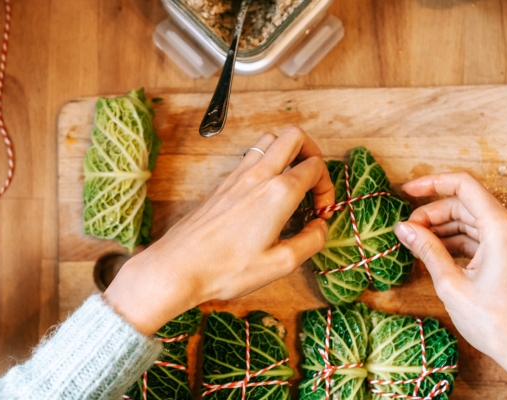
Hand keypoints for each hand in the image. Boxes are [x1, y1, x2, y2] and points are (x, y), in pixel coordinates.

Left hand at [103, 126, 334, 334]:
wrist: (178, 267)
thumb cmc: (226, 269)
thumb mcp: (281, 264)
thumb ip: (311, 241)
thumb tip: (320, 226)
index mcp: (278, 193)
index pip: (316, 167)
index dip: (327, 187)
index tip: (321, 212)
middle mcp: (259, 175)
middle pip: (294, 136)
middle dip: (312, 153)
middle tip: (313, 181)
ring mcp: (238, 175)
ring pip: (270, 140)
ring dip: (287, 153)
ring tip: (291, 184)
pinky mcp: (223, 183)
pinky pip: (251, 157)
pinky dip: (267, 165)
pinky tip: (265, 195)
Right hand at [392, 172, 506, 398]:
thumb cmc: (497, 323)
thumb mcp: (452, 285)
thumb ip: (427, 250)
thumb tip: (404, 229)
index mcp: (501, 228)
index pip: (463, 185)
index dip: (431, 183)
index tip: (407, 191)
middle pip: (465, 204)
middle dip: (433, 213)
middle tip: (407, 231)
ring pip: (472, 220)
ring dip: (443, 227)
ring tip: (417, 243)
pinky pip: (481, 237)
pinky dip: (458, 241)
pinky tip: (435, 253)